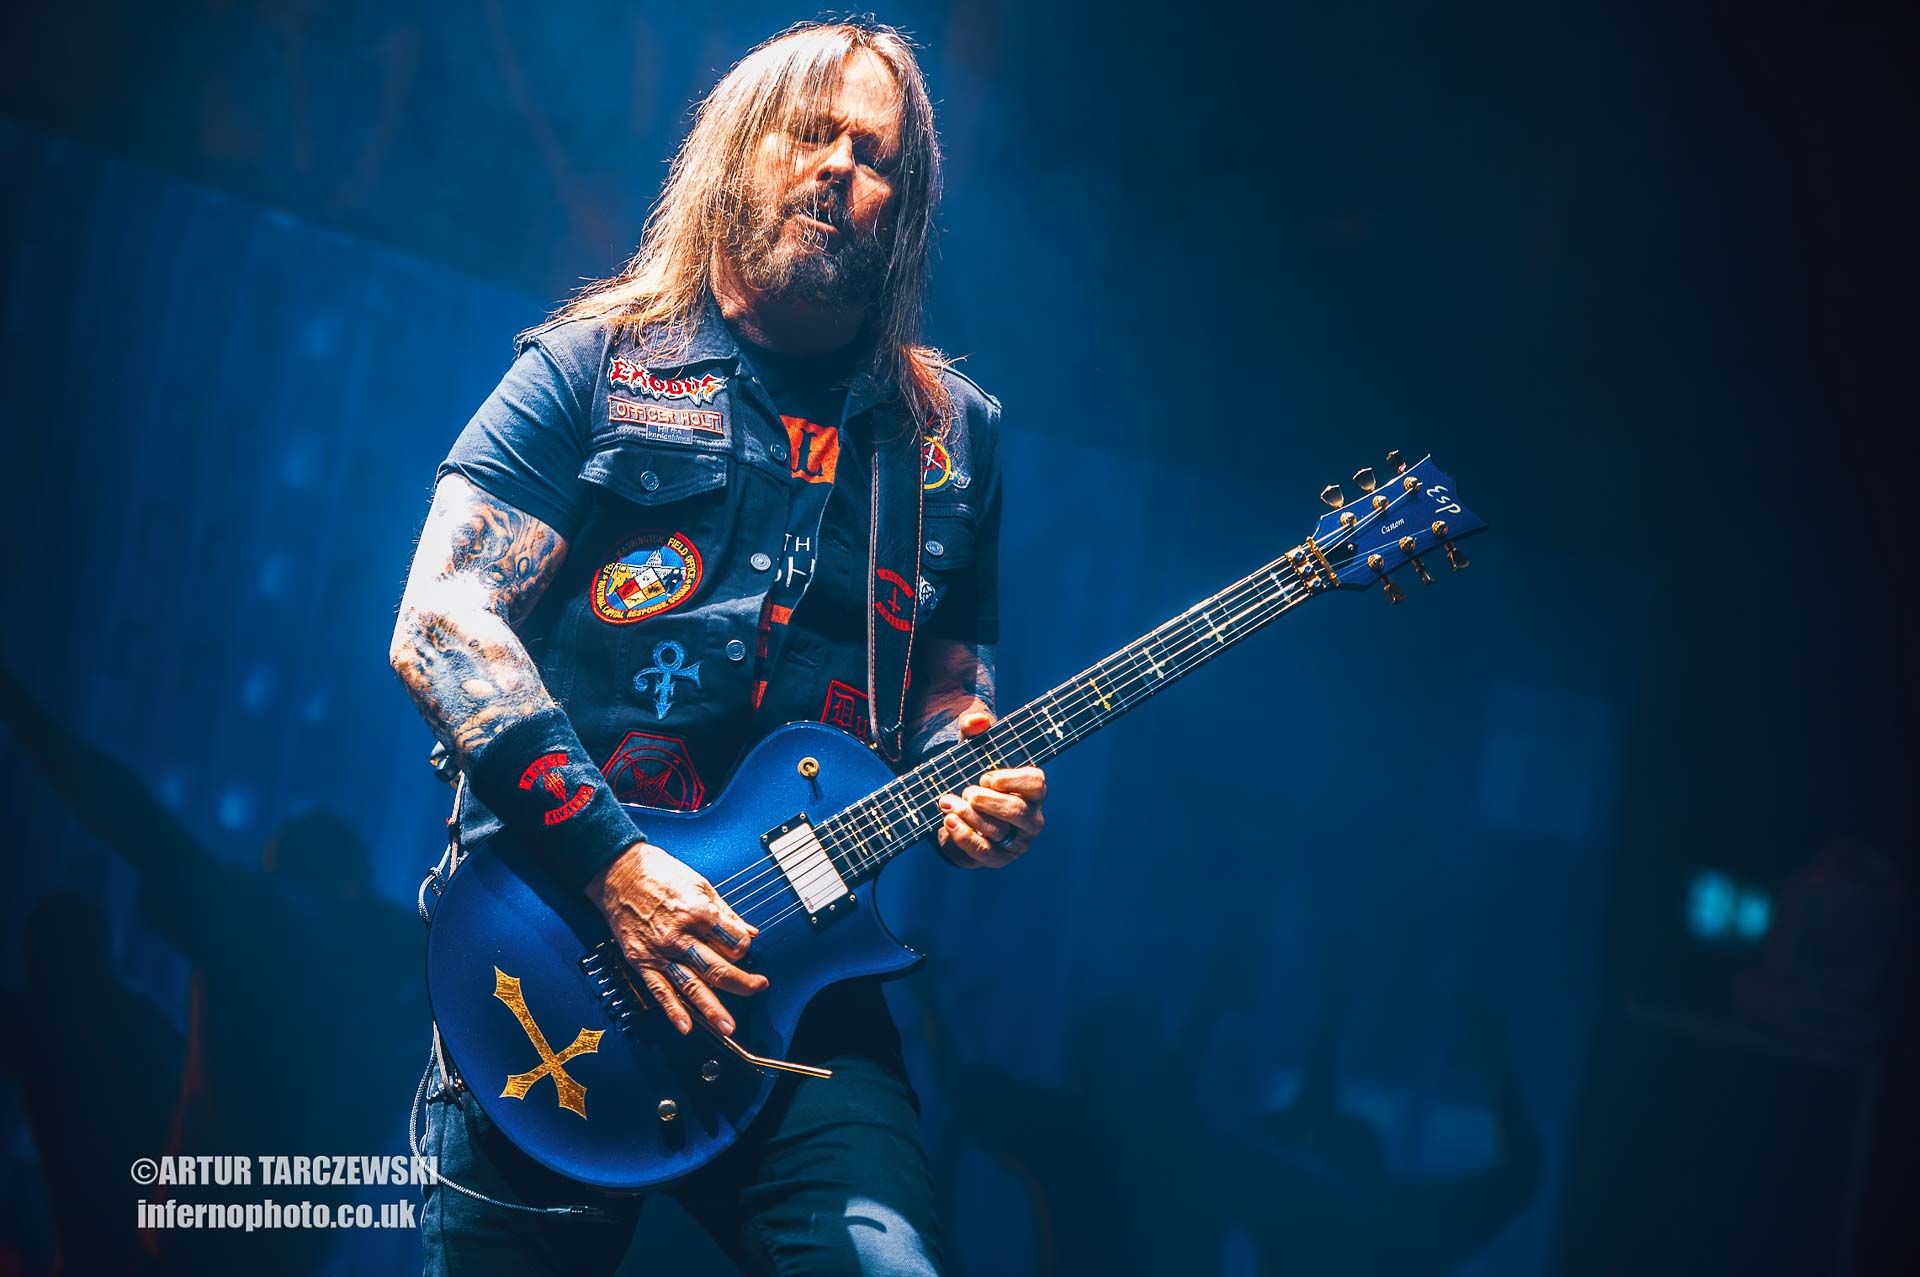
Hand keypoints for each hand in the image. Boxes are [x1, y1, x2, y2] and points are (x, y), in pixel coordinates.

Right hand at [585, 842, 768, 1035]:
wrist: (619, 873)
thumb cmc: (660, 873)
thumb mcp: (701, 885)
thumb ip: (726, 913)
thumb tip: (750, 932)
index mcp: (699, 913)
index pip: (735, 943)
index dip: (744, 949)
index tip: (743, 949)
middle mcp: (681, 935)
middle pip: (719, 969)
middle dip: (743, 985)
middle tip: (758, 990)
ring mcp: (660, 951)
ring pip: (692, 986)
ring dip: (712, 1010)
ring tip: (728, 1027)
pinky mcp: (642, 961)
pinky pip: (659, 990)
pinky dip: (673, 1010)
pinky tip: (685, 1026)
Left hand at [936, 710, 1046, 868]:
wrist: (955, 808)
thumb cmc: (971, 774)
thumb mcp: (970, 749)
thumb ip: (973, 729)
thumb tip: (978, 720)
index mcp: (1033, 790)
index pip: (1037, 784)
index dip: (1012, 780)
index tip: (987, 776)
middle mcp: (1031, 817)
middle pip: (1017, 811)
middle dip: (986, 801)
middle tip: (966, 791)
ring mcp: (1016, 842)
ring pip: (997, 831)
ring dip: (969, 816)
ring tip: (948, 803)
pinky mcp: (998, 859)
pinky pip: (984, 853)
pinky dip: (964, 837)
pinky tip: (949, 821)